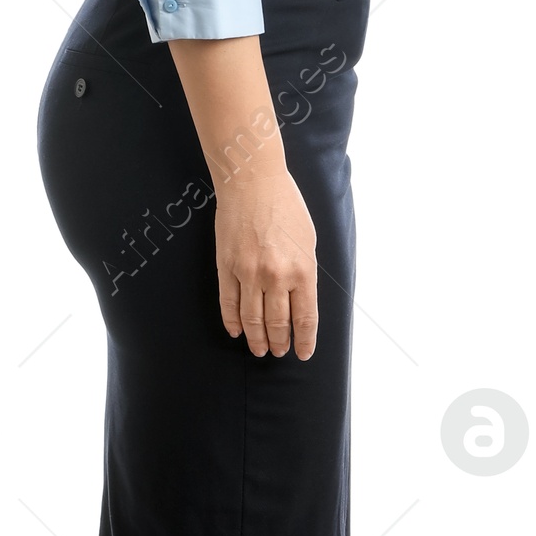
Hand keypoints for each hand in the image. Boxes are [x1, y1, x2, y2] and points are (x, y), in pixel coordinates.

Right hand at [214, 165, 318, 358]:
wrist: (252, 181)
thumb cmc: (286, 206)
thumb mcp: (308, 241)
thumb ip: (304, 272)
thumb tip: (299, 300)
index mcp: (303, 270)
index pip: (305, 318)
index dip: (305, 340)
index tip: (303, 353)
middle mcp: (276, 276)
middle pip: (278, 324)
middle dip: (280, 343)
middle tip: (279, 353)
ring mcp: (249, 273)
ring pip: (252, 319)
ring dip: (257, 339)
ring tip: (260, 350)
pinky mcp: (226, 267)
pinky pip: (229, 304)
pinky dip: (233, 322)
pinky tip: (237, 331)